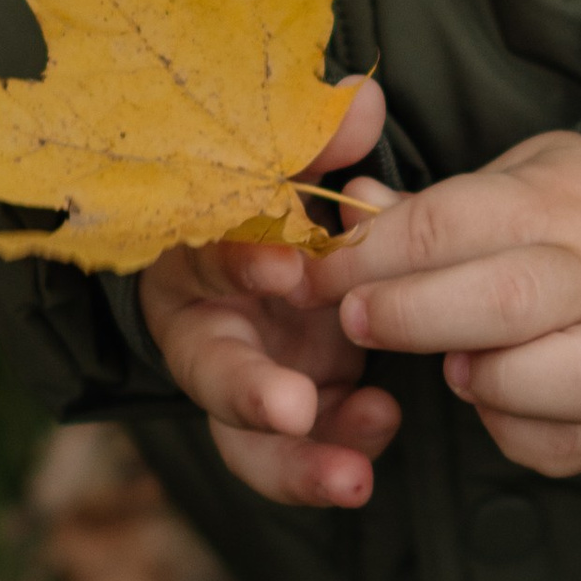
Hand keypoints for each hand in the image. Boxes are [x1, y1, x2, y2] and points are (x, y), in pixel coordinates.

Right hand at [137, 76, 398, 509]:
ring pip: (248, 440)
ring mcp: (247, 382)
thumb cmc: (274, 201)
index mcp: (198, 254)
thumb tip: (362, 102)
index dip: (241, 261)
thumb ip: (322, 140)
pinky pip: (300, 453)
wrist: (283, 256)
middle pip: (210, 371)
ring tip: (354, 477)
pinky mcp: (287, 420)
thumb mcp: (292, 166)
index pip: (207, 255)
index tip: (286, 266)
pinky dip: (339, 452)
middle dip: (248, 393)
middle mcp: (211, 327)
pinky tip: (382, 433)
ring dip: (297, 462)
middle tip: (292, 409)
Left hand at [302, 130, 580, 478]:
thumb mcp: (507, 184)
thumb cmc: (564, 224)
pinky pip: (568, 443)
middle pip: (506, 299)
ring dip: (493, 381)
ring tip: (454, 370)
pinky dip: (518, 432)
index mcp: (556, 205)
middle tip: (355, 319)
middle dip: (415, 313)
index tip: (315, 271)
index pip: (449, 224)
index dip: (369, 252)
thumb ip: (426, 206)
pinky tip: (492, 403)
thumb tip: (352, 203)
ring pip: (570, 376)